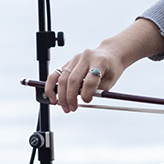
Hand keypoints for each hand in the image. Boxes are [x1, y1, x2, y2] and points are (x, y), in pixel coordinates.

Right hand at [43, 18, 163, 112]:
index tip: (87, 101)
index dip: (87, 94)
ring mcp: (75, 58)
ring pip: (62, 78)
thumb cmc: (111, 68)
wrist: (110, 53)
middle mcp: (85, 57)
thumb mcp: (110, 81)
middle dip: (70, 97)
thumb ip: (97, 91)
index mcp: (99, 61)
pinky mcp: (68, 62)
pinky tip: (52, 96)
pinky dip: (51, 86)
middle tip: (71, 109)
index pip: (89, 80)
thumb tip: (81, 100)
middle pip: (73, 80)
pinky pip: (56, 74)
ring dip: (61, 95)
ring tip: (63, 106)